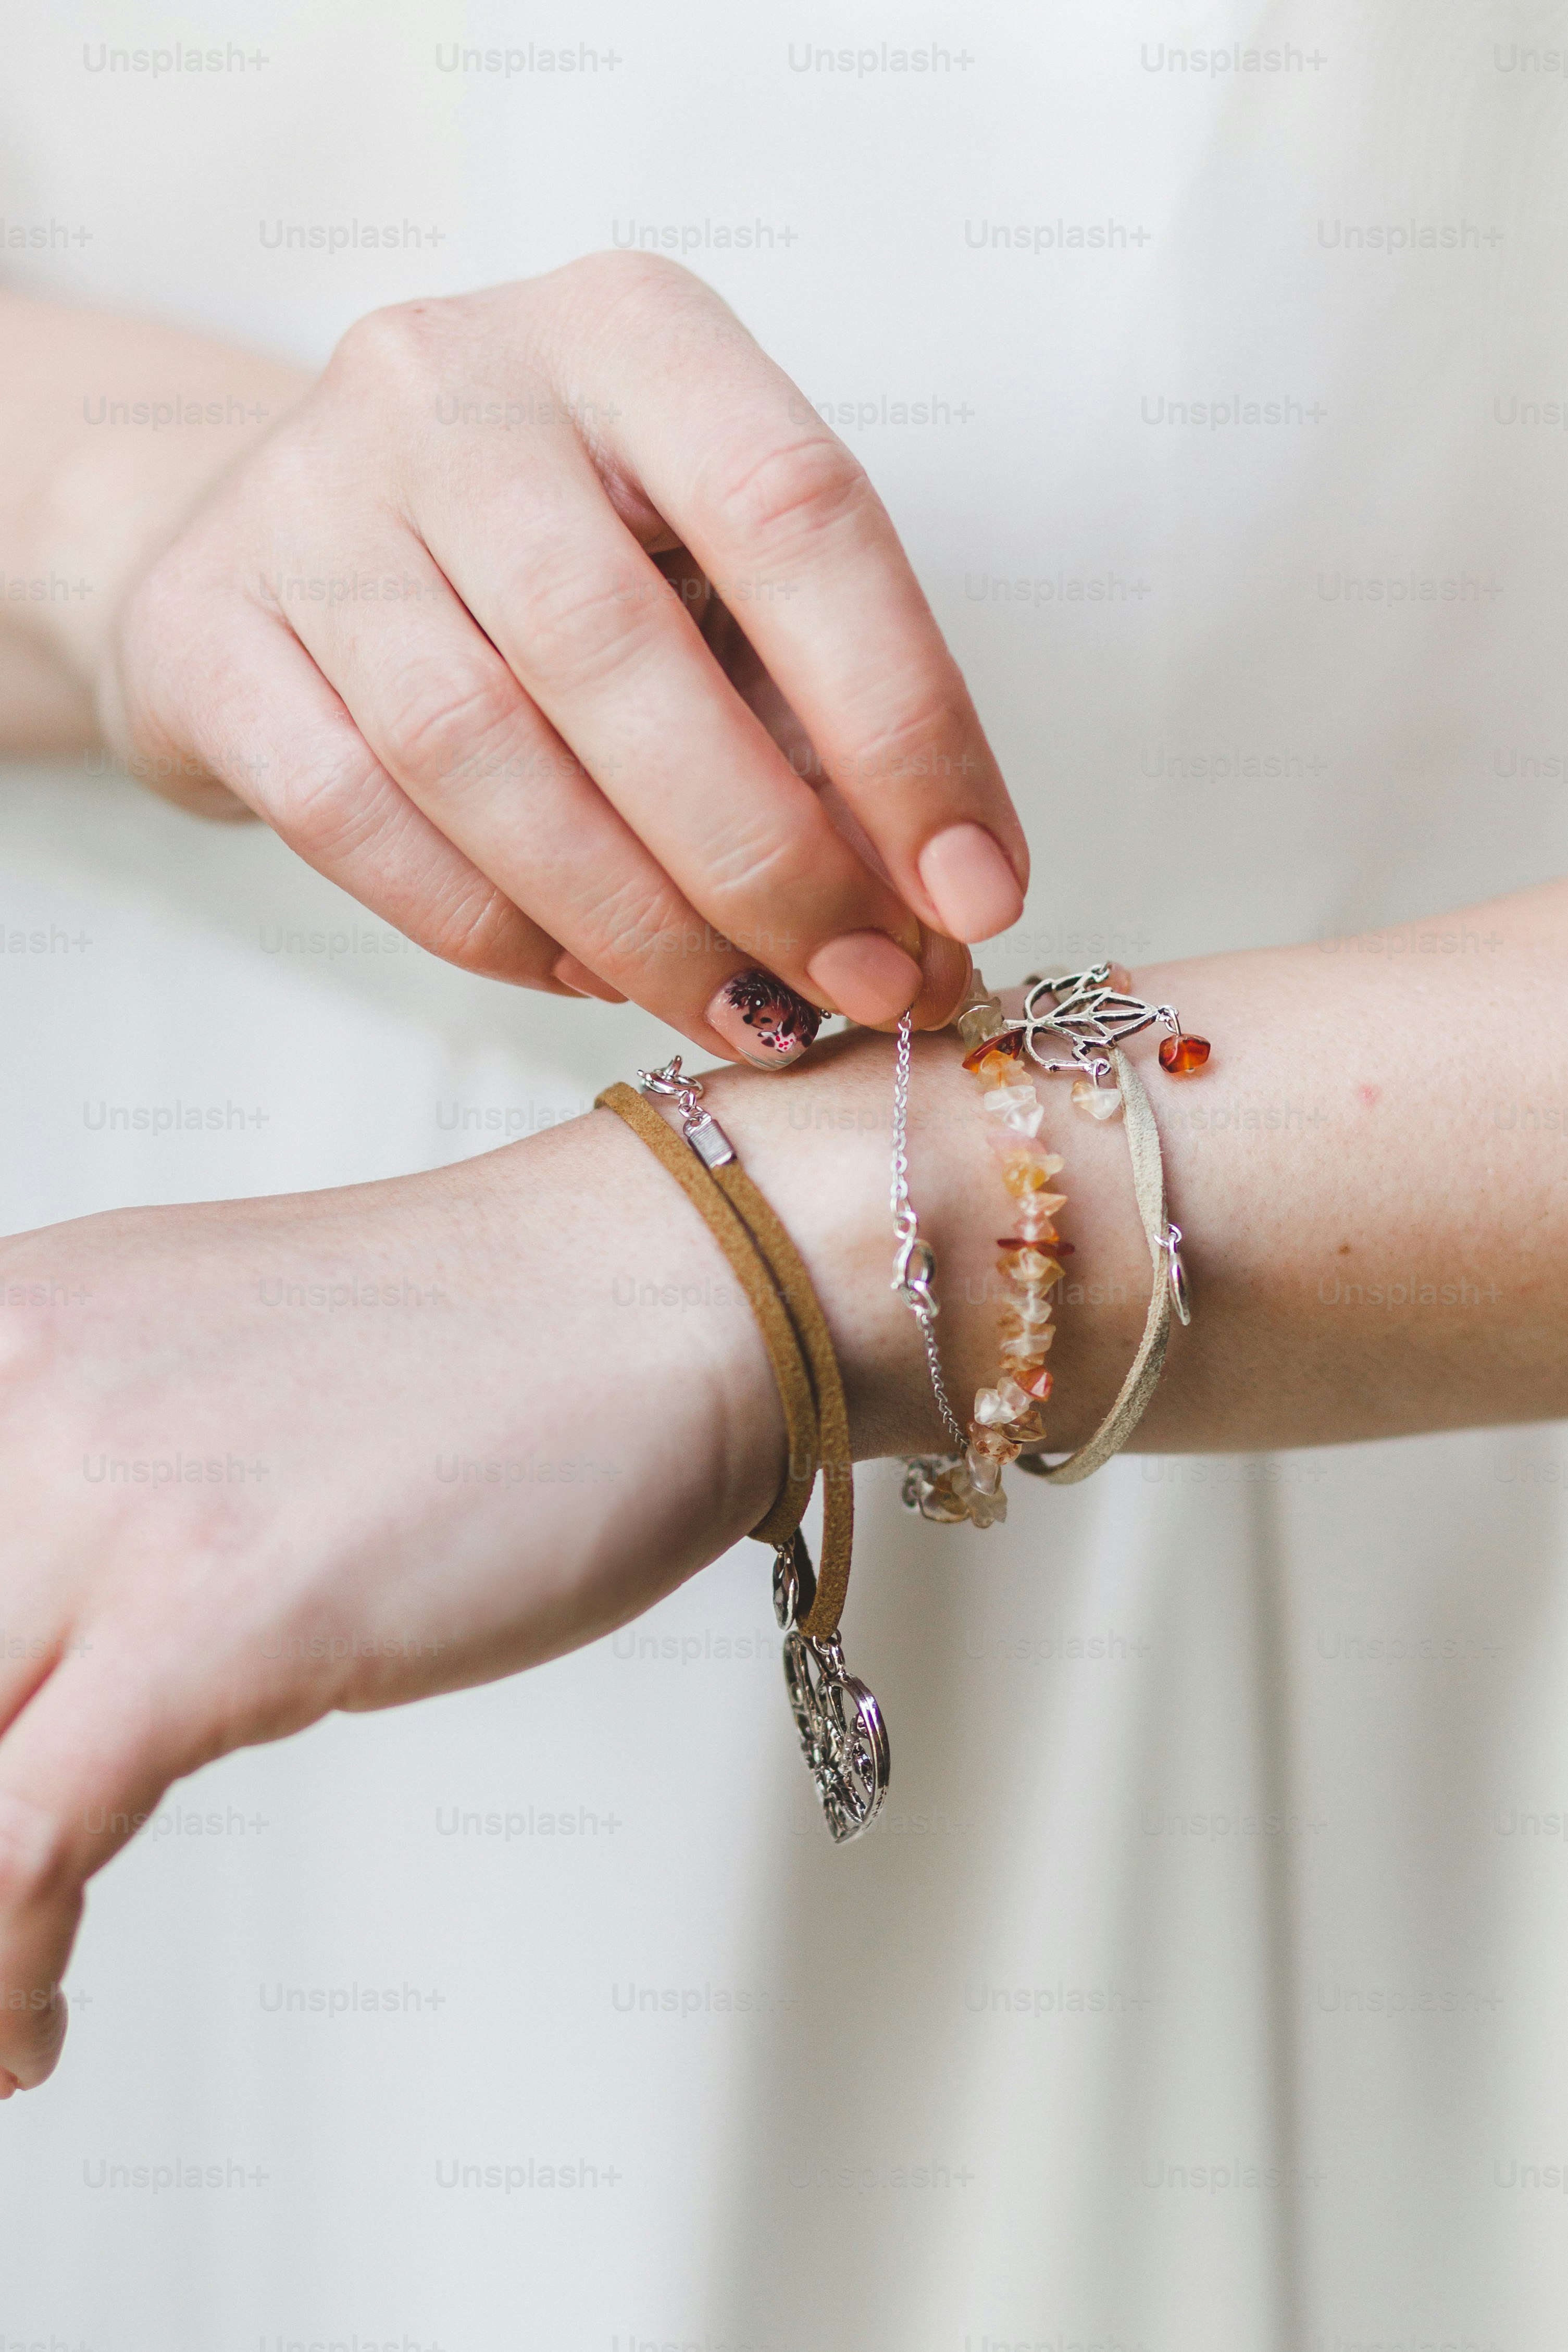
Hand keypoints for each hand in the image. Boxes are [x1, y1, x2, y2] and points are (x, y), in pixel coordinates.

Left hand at [0, 1120, 797, 2093]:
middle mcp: (24, 1388)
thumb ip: (63, 1474)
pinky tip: (30, 2028)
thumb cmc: (481, 1340)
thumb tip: (5, 1640)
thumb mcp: (194, 1370)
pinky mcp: (215, 1617)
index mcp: (2, 1319)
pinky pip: (20, 1853)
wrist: (665, 1293)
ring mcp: (114, 1498)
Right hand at [88, 255, 1025, 1057]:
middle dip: (766, 859)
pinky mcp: (206, 629)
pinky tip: (584, 977)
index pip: (795, 510)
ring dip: (636, 922)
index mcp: (630, 333)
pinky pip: (356, 820)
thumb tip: (938, 922)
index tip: (975, 892)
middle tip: (860, 989)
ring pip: (480, 753)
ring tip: (742, 1012)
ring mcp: (308, 500)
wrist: (276, 536)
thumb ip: (820, 721)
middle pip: (621, 652)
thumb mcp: (705, 580)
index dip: (902, 721)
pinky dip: (491, 931)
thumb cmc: (553, 569)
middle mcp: (456, 384)